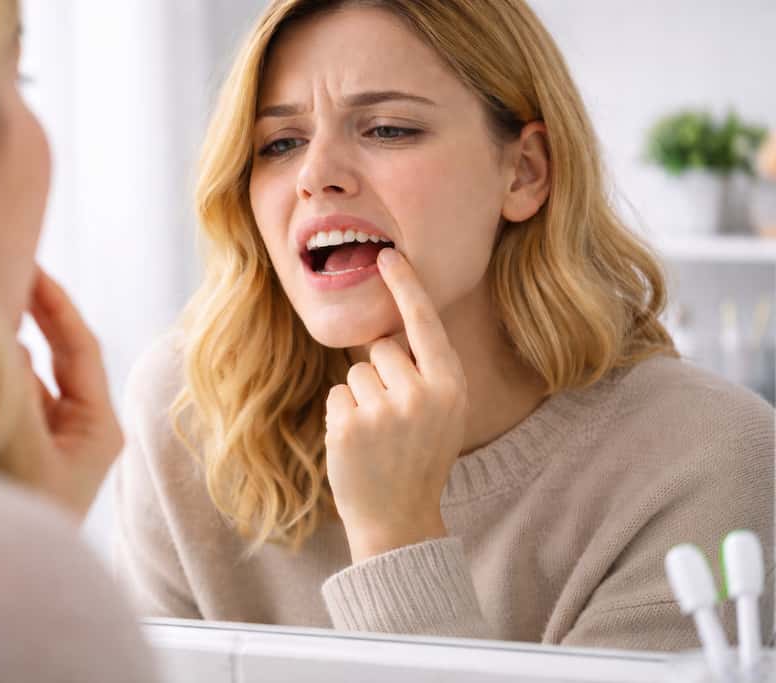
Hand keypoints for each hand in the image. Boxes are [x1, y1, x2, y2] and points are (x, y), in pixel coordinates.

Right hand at [20, 267, 122, 518]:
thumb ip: (14, 393)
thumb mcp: (20, 450)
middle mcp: (88, 428)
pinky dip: (3, 375)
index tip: (33, 265)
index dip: (57, 303)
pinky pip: (23, 399)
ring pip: (39, 377)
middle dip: (37, 316)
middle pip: (64, 356)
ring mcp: (64, 439)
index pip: (80, 347)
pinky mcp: (40, 450)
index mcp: (98, 426)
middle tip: (8, 269)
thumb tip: (9, 342)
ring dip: (15, 346)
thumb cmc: (25, 518)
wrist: (17, 581)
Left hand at [325, 248, 466, 563]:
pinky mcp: (351, 425)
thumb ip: (424, 372)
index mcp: (450, 386)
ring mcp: (385, 410)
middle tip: (393, 420)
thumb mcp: (440, 412)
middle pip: (382, 348)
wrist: (398, 518)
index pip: (425, 324)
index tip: (387, 255)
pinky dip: (342, 415)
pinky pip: (338, 395)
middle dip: (380, 374)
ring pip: (356, 372)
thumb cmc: (418, 458)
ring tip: (377, 436)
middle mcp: (422, 394)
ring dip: (359, 397)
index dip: (406, 286)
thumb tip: (388, 329)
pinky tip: (359, 444)